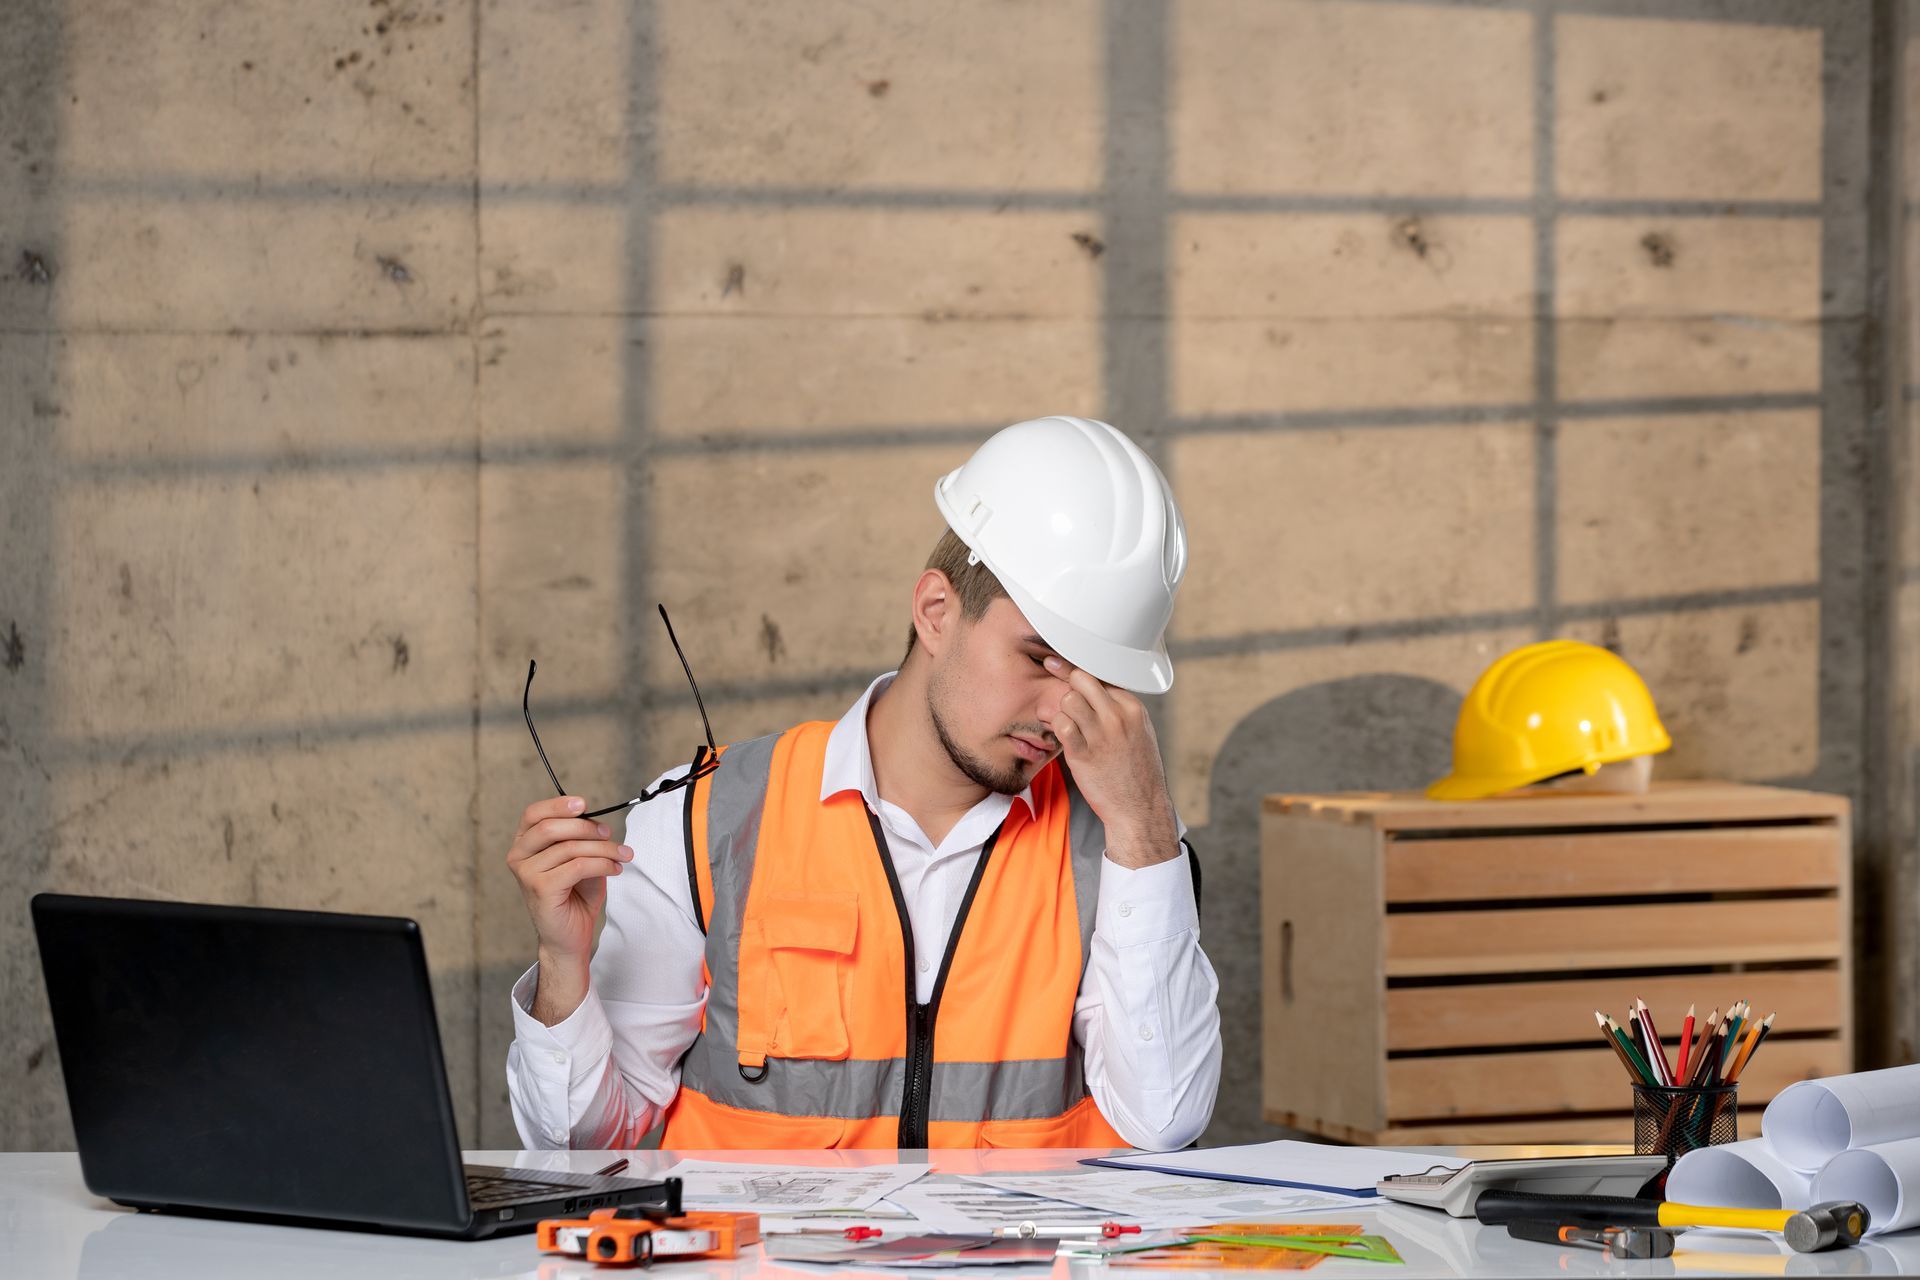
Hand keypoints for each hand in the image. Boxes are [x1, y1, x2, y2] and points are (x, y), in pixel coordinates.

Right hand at [504, 796, 632, 1021]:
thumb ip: (580, 838)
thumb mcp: (579, 858)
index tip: (584, 804)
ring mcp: (526, 873)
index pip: (534, 814)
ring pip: (570, 847)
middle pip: (552, 827)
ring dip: (604, 849)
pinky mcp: (540, 888)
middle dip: (587, 828)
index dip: (558, 805)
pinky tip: (615, 869)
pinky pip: (577, 866)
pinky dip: (602, 864)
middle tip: (610, 835)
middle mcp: (519, 856)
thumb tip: (595, 821)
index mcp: (524, 844)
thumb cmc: (575, 895)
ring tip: (622, 856)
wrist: (570, 936)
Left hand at [1038, 657, 1180, 868]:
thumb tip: (1089, 691)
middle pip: (1081, 679)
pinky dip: (1056, 728)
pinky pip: (1061, 725)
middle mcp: (1118, 717)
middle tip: (1062, 697)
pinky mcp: (1083, 754)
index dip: (1079, 674)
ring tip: (1065, 723)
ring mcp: (1101, 735)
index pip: (1100, 675)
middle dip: (1068, 685)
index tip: (1062, 666)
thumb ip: (1117, 710)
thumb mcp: (1138, 732)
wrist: (1140, 809)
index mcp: (1133, 708)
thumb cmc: (1138, 772)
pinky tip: (1062, 737)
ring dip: (1061, 710)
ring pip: (1068, 700)